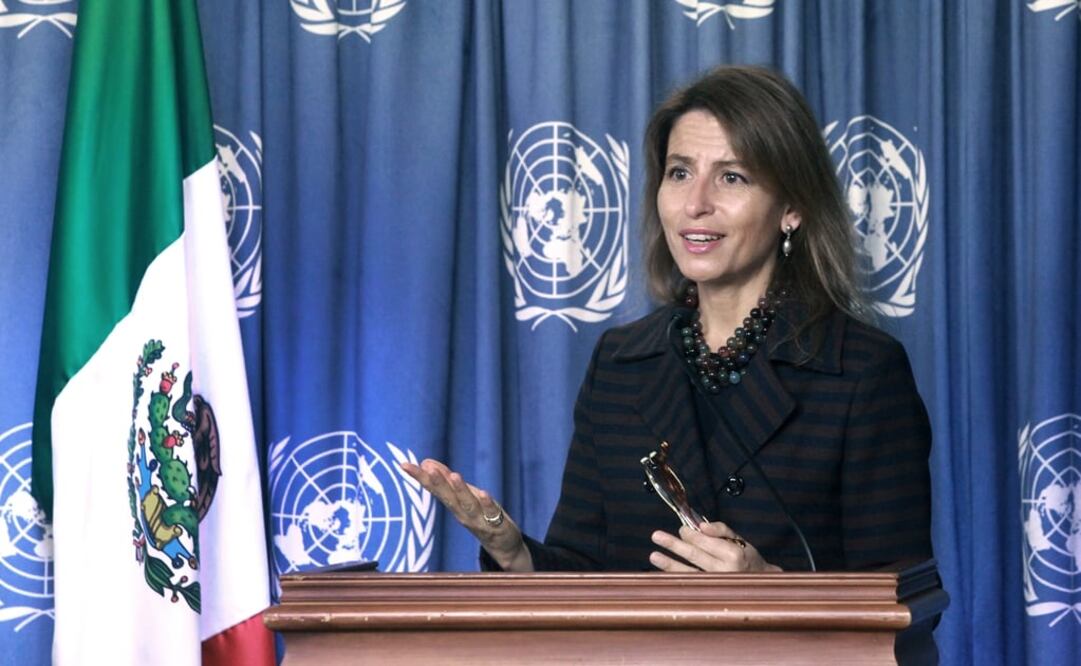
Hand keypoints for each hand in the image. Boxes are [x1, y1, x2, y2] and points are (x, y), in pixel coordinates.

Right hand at [399, 458, 532, 570]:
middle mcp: (462, 512)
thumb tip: (426, 462)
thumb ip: (445, 479)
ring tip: (454, 475)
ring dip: (460, 490)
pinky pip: (491, 513)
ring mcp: (479, 519)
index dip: (419, 477)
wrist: (502, 545)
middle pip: (447, 496)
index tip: (403, 465)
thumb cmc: (480, 515)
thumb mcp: (462, 496)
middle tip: (424, 468)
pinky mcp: (497, 524)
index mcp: (453, 504)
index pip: (434, 488)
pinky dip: (486, 503)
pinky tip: (483, 492)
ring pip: (467, 504)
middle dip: (436, 482)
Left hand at [649, 521, 780, 572]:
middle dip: (674, 545)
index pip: (705, 542)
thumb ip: (721, 530)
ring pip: (689, 572)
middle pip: (694, 555)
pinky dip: (676, 578)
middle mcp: (724, 570)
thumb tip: (701, 525)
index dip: (690, 534)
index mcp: (733, 555)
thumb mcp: (740, 540)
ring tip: (654, 556)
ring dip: (669, 564)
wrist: (761, 584)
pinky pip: (690, 584)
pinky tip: (663, 572)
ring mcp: (717, 584)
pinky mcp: (711, 593)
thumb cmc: (748, 559)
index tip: (682, 529)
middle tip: (657, 536)